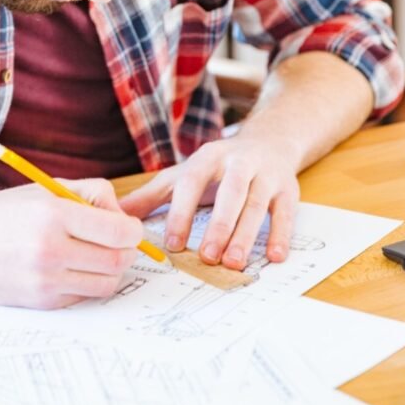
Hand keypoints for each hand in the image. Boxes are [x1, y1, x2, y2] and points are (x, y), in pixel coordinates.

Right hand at [0, 179, 142, 308]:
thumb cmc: (2, 213)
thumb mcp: (45, 189)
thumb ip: (90, 194)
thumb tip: (124, 217)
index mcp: (54, 214)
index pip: (119, 232)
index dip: (132, 231)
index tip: (127, 228)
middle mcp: (50, 249)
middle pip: (118, 261)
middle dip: (126, 251)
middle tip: (118, 243)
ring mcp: (45, 280)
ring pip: (107, 283)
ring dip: (110, 270)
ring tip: (95, 255)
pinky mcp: (41, 302)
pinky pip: (84, 296)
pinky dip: (87, 283)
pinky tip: (71, 268)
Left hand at [118, 136, 300, 270]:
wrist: (270, 141)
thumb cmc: (219, 166)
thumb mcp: (184, 174)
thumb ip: (153, 195)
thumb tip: (115, 214)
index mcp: (207, 157)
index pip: (191, 183)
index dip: (182, 213)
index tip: (174, 244)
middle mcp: (239, 162)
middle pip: (230, 193)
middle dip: (219, 225)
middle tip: (208, 257)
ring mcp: (266, 174)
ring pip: (257, 205)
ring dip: (247, 234)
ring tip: (235, 262)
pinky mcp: (288, 188)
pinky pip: (286, 212)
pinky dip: (282, 234)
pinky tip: (274, 256)